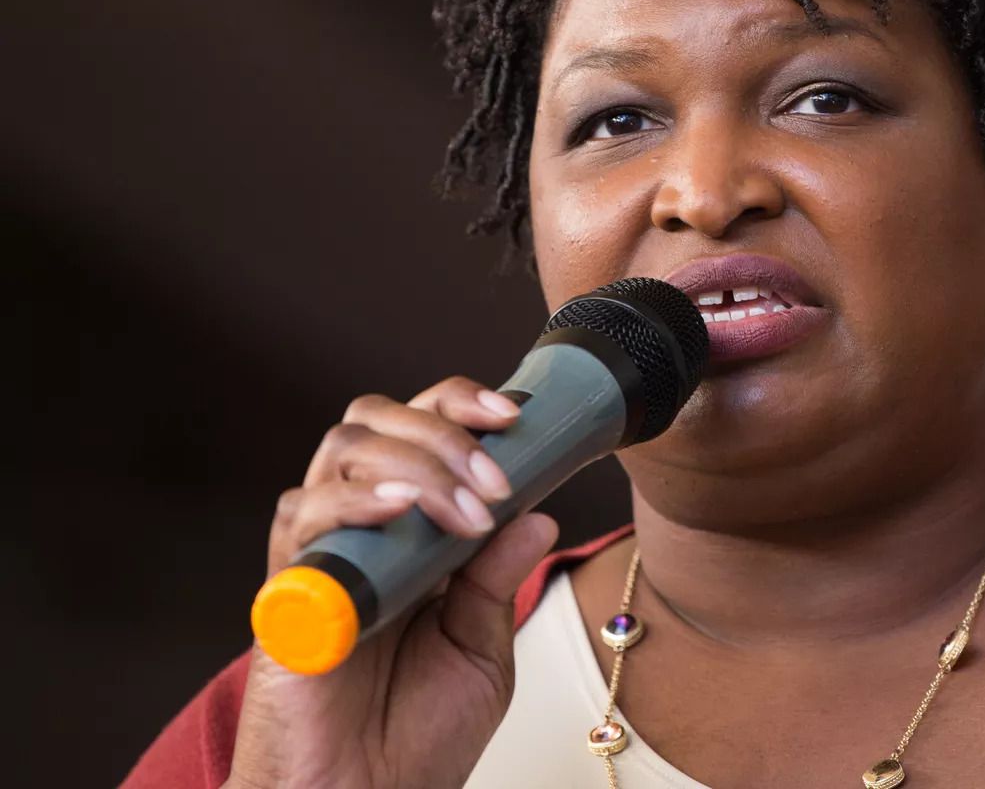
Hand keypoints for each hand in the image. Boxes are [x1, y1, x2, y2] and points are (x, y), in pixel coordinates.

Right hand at [225, 377, 559, 788]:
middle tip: (495, 480)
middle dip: (444, 431)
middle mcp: (360, 528)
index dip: (462, 407)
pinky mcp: (286, 590)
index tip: (517, 417)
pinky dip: (357, 501)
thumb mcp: (483, 650)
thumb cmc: (418, 737)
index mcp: (410, 531)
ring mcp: (321, 552)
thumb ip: (499, 580)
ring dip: (417, 464)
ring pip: (343, 451)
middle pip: (377, 421)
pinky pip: (303, 516)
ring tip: (465, 514)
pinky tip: (402, 510)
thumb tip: (539, 513)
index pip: (421, 430)